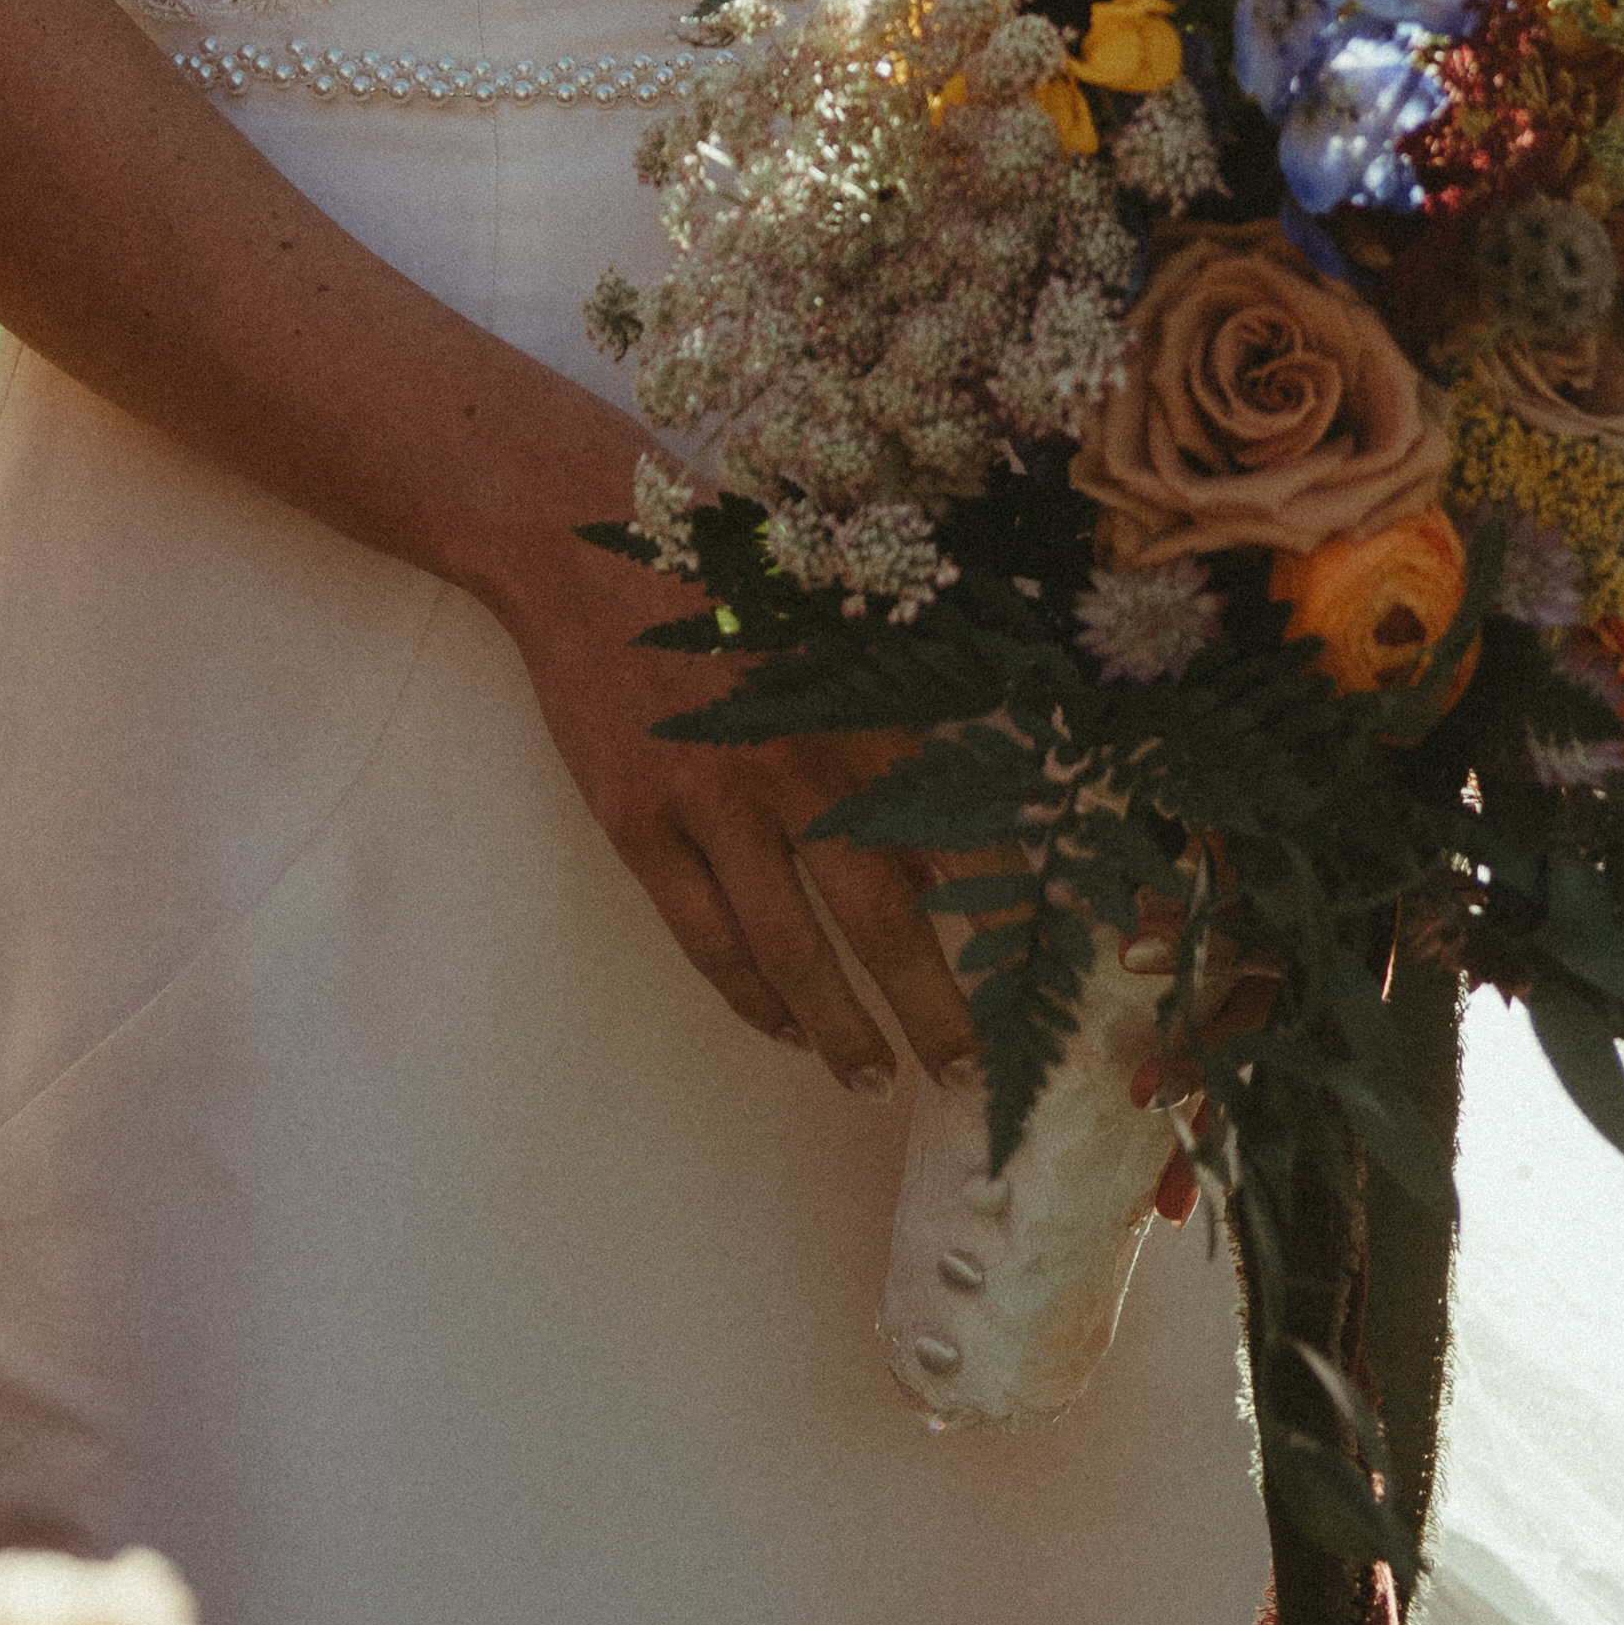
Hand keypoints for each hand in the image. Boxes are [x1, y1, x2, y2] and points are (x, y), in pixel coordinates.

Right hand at [477, 497, 974, 1092]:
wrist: (587, 545)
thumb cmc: (731, 581)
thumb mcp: (837, 637)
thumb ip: (900, 737)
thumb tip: (952, 856)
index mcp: (868, 710)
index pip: (962, 841)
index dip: (1005, 924)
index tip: (1036, 989)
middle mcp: (801, 761)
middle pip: (884, 923)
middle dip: (933, 1014)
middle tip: (964, 1080)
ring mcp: (713, 797)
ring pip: (790, 950)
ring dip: (837, 1029)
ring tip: (870, 1078)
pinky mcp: (639, 819)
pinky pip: (703, 936)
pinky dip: (747, 995)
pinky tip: (779, 1027)